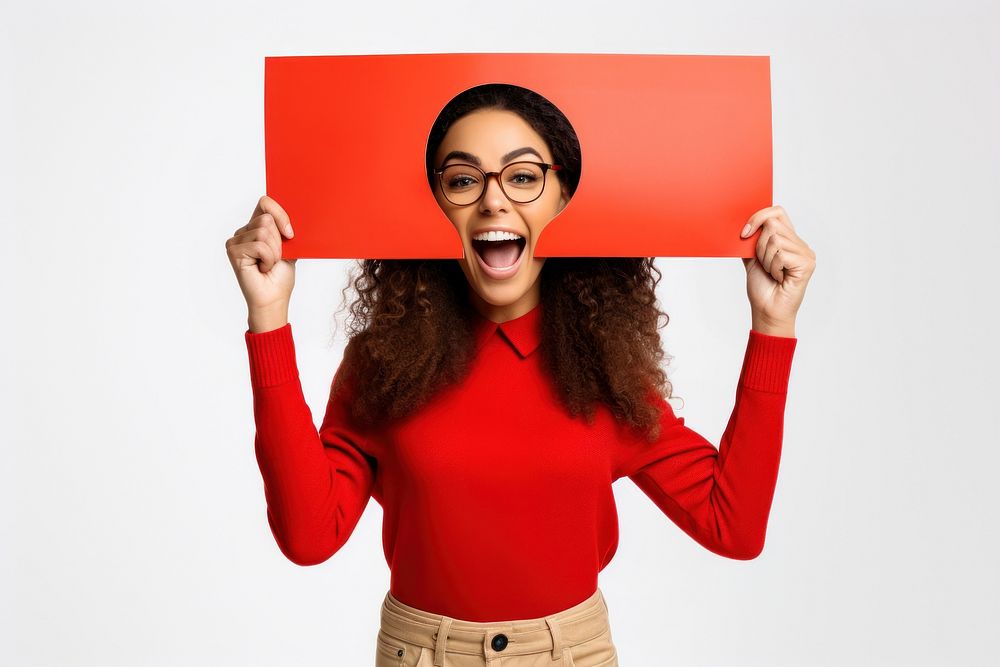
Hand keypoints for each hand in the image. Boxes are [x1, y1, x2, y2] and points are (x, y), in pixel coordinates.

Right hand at [225, 195, 296, 328]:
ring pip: (263, 232)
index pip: (265, 203)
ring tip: (268, 264)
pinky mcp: (233, 250)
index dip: (280, 214)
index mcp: (257, 226)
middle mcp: (244, 231)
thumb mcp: (289, 248)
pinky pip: (259, 245)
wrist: (274, 298)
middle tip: (275, 258)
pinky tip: (262, 268)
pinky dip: (268, 259)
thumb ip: (285, 230)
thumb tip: (289, 217)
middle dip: (279, 241)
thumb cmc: (280, 276)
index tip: (290, 234)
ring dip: (274, 252)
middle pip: (267, 219)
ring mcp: (237, 240)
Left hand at [739, 205, 815, 335]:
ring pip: (775, 239)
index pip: (777, 212)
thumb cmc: (762, 288)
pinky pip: (781, 254)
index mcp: (788, 240)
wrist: (766, 311)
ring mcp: (806, 253)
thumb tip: (743, 223)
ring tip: (772, 273)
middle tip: (764, 264)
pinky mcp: (807, 263)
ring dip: (766, 259)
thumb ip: (750, 240)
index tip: (744, 233)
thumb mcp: (751, 259)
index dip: (758, 217)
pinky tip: (779, 278)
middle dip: (759, 246)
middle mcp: (799, 244)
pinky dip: (773, 267)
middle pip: (772, 224)